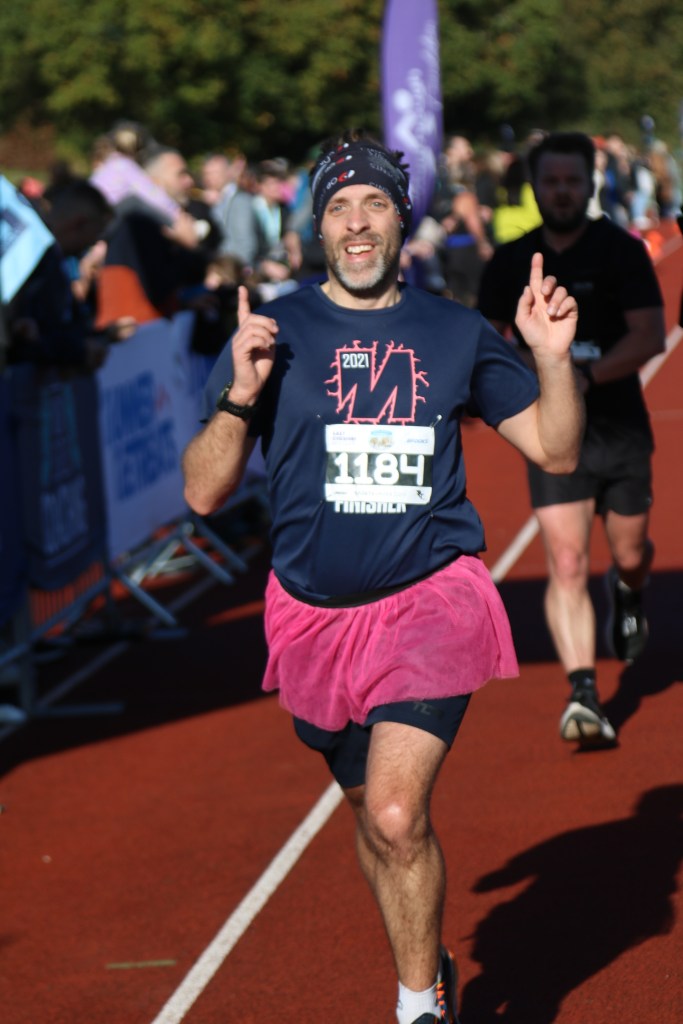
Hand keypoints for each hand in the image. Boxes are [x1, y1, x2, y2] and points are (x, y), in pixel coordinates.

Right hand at [229, 285, 276, 403]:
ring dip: (266, 333)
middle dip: (267, 322)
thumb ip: (270, 335)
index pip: (242, 313)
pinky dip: (262, 341)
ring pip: (252, 327)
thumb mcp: (269, 348)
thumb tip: (274, 327)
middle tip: (276, 332)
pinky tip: (266, 347)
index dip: (243, 300)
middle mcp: (239, 336)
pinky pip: (251, 339)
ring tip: (270, 343)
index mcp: (246, 334)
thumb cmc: (260, 368)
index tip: (241, 288)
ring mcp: (237, 343)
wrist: (252, 385)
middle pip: (253, 318)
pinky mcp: (238, 352)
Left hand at [515, 252, 577, 358]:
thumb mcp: (522, 319)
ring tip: (551, 313)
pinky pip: (570, 300)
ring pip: (561, 290)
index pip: (536, 279)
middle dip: (548, 282)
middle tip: (544, 292)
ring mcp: (560, 304)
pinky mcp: (570, 310)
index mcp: (535, 299)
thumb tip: (528, 287)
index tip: (537, 255)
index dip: (537, 267)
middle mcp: (548, 299)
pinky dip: (564, 306)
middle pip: (551, 281)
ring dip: (555, 300)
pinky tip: (558, 315)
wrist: (547, 349)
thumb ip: (523, 303)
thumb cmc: (533, 335)